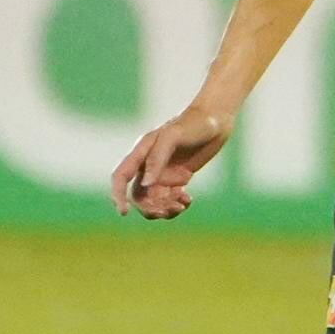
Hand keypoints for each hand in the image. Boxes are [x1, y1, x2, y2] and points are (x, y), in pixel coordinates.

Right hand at [110, 102, 232, 218]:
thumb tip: (145, 184)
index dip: (117, 195)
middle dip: (149, 208)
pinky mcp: (178, 179)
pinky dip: (177, 205)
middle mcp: (149, 165)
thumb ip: (157, 159)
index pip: (121, 177)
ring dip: (165, 209)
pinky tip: (188, 199)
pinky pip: (170, 200)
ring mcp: (163, 173)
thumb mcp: (173, 136)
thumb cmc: (194, 123)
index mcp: (142, 153)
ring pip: (154, 202)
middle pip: (138, 196)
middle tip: (167, 210)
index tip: (124, 212)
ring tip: (182, 204)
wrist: (216, 121)